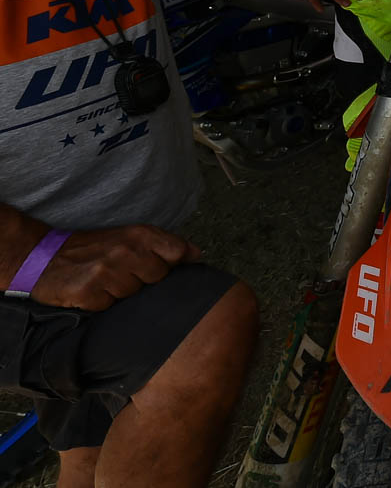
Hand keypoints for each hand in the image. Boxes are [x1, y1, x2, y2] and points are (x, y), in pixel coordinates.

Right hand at [28, 225, 201, 310]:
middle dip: (144, 280)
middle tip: (123, 273)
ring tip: (104, 280)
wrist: (42, 256)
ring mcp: (107, 272)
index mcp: (139, 234)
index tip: (162, 266)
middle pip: (158, 277)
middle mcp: (126, 251)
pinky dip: (102, 303)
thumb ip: (163, 245)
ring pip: (134, 295)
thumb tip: (198, 254)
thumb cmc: (92, 248)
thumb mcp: (129, 237)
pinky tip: (91, 291)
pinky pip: (110, 306)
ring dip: (121, 293)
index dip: (174, 263)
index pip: (177, 252)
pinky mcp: (89, 293)